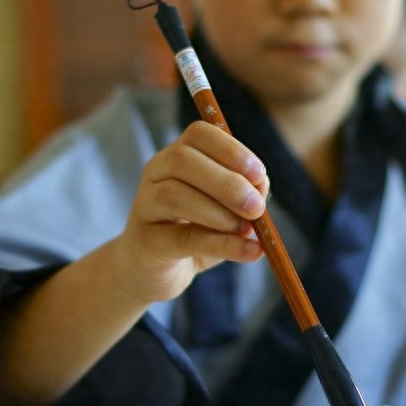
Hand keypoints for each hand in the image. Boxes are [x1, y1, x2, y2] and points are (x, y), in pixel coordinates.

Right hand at [110, 121, 269, 303]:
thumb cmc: (194, 232)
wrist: (154, 271)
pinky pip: (182, 239)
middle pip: (182, 160)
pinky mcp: (146, 243)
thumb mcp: (226, 210)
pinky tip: (249, 251)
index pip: (199, 134)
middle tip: (256, 207)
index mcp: (176, 155)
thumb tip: (261, 191)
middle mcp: (155, 173)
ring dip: (219, 212)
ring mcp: (145, 206)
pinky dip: (222, 245)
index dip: (231, 150)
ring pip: (174, 195)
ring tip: (246, 230)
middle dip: (227, 182)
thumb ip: (245, 196)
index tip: (259, 175)